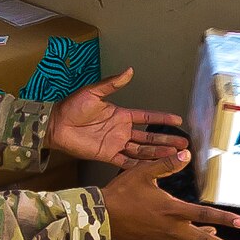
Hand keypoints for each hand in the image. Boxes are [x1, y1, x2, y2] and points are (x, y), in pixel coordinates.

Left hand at [48, 68, 185, 167]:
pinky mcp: (107, 155)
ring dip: (158, 153)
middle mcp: (121, 130)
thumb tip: (130, 71)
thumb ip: (113, 84)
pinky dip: (138, 166)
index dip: (162, 118)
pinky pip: (126, 162)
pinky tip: (152, 168)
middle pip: (149, 137)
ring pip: (142, 150)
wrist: (56, 124)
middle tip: (183, 144)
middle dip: (166, 140)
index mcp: (121, 115)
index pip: (147, 117)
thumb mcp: (94, 92)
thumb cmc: (72, 106)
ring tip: (175, 156)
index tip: (178, 120)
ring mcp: (115, 144)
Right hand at [102, 150, 239, 239]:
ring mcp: (162, 236)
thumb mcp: (142, 173)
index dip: (224, 218)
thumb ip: (165, 164)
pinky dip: (187, 237)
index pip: (204, 214)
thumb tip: (185, 155)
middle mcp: (170, 227)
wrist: (101, 218)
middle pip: (201, 239)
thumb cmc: (120, 195)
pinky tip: (188, 234)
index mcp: (171, 210)